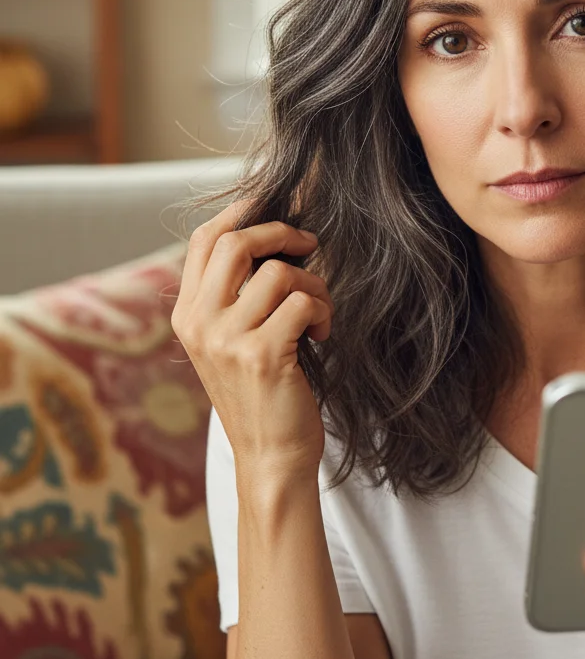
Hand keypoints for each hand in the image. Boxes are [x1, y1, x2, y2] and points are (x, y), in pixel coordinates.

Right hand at [171, 196, 334, 479]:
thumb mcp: (232, 343)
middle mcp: (199, 324)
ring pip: (279, 273)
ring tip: (318, 312)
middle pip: (236, 243)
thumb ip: (235, 298)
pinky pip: (302, 302)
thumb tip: (273, 237)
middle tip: (310, 244)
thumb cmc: (263, 394)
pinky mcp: (261, 355)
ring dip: (313, 285)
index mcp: (187, 316)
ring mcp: (226, 340)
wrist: (270, 456)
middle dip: (282, 233)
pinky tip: (321, 334)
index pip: (203, 241)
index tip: (272, 202)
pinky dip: (322, 311)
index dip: (240, 212)